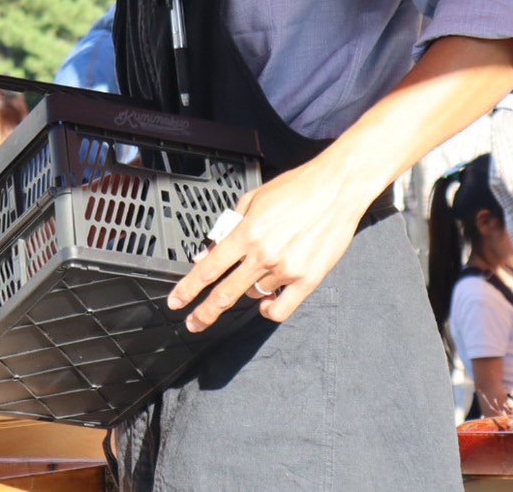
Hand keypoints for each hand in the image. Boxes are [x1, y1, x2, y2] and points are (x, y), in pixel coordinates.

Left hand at [166, 157, 363, 330]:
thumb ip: (227, 229)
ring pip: (254, 295)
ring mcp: (287, 269)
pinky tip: (266, 304)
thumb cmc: (295, 189)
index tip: (176, 302)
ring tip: (260, 268)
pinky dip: (269, 310)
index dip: (187, 290)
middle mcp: (264, 255)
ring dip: (248, 289)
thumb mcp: (251, 201)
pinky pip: (281, 309)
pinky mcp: (309, 279)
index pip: (207, 270)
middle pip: (225, 295)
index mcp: (246, 233)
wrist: (336, 188)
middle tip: (193, 323)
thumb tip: (208, 254)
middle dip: (204, 314)